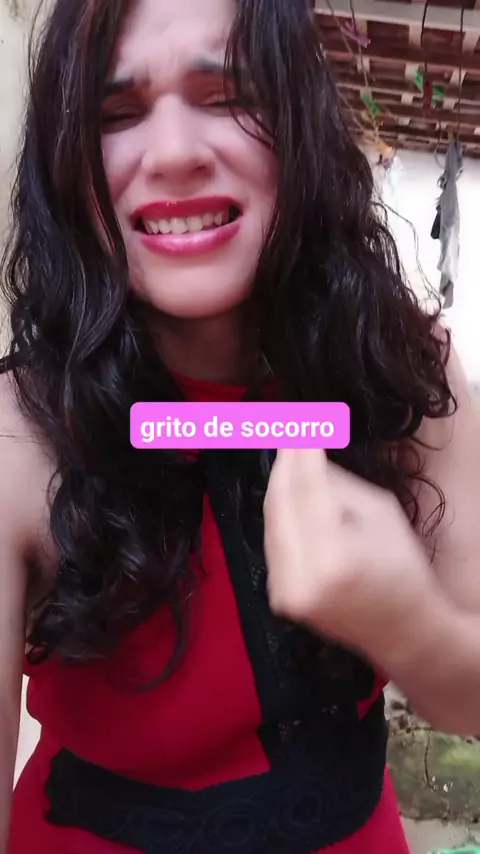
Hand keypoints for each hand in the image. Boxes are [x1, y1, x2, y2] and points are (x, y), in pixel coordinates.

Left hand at [263, 449, 431, 657]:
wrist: (402, 630)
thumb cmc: (402, 567)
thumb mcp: (380, 513)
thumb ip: (337, 484)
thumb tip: (303, 455)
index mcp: (335, 558)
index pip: (307, 489)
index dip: (300, 452)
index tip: (297, 422)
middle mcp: (302, 579)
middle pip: (279, 504)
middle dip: (282, 464)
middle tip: (286, 431)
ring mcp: (286, 592)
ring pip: (270, 522)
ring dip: (278, 486)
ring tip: (287, 455)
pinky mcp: (279, 597)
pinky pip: (273, 542)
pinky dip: (280, 515)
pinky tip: (287, 492)